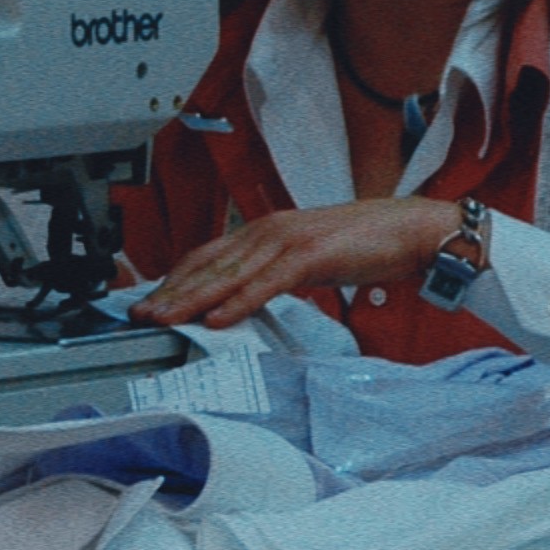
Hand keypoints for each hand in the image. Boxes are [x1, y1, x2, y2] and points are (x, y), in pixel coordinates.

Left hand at [134, 197, 462, 331]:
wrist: (410, 230)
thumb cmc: (363, 245)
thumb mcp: (306, 259)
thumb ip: (275, 273)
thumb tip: (247, 299)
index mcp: (265, 230)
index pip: (207, 255)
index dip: (175, 279)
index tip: (151, 302)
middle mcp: (268, 229)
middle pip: (208, 263)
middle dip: (171, 291)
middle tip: (140, 315)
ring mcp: (288, 240)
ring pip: (229, 274)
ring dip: (192, 299)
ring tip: (164, 319)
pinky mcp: (310, 255)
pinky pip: (266, 284)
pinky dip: (238, 302)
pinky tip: (218, 319)